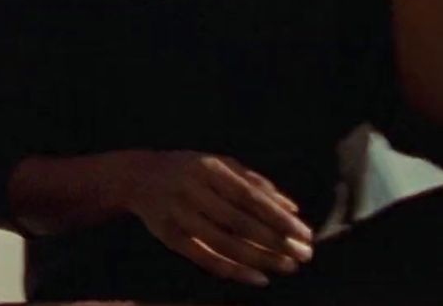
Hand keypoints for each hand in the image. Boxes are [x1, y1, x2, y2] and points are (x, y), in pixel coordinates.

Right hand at [124, 151, 312, 286]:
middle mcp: (191, 190)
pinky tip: (258, 278)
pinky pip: (204, 258)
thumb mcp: (218, 164)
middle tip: (304, 255)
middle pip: (239, 222)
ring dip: (259, 259)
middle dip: (275, 241)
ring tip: (288, 267)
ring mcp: (177, 214)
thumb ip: (254, 182)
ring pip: (224, 243)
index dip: (278, 217)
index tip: (305, 234)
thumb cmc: (189, 169)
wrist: (137, 177)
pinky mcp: (168, 236)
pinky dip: (233, 271)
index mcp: (208, 169)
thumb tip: (292, 208)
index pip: (250, 197)